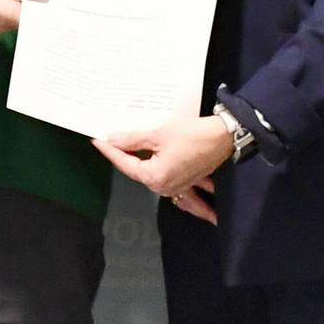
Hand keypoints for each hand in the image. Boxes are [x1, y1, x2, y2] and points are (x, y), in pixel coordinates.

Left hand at [94, 115, 234, 223]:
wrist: (226, 136)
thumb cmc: (193, 135)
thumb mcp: (158, 134)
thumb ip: (133, 140)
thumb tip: (113, 139)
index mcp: (155, 177)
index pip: (126, 164)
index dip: (110, 151)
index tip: (97, 141)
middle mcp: (166, 187)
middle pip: (139, 170)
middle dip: (126, 156)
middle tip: (111, 140)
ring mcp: (179, 186)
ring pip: (155, 177)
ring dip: (143, 167)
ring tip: (126, 155)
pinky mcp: (189, 181)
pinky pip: (180, 189)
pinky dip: (171, 186)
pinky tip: (167, 186)